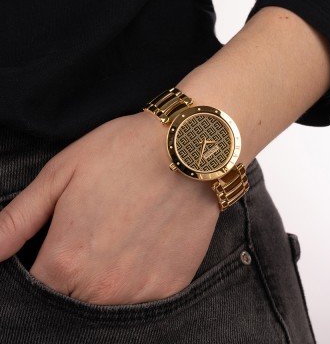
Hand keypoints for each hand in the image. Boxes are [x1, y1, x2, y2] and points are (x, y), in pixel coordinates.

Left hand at [0, 112, 219, 304]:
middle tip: (96, 235)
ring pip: (107, 303)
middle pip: (71, 300)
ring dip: (107, 279)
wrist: (188, 149)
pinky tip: (145, 245)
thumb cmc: (122, 153)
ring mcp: (140, 290)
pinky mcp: (171, 286)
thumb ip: (16, 220)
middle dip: (75, 273)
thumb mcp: (60, 174)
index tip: (63, 242)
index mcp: (66, 260)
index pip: (37, 288)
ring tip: (121, 238)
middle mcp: (101, 287)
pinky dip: (138, 279)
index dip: (47, 264)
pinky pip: (143, 299)